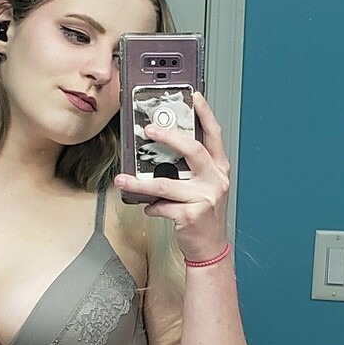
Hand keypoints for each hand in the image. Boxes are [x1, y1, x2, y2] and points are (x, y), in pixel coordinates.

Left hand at [114, 90, 230, 260]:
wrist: (210, 247)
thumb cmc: (204, 214)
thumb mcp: (205, 187)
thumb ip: (191, 168)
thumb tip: (161, 150)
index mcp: (219, 169)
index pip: (214, 135)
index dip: (205, 114)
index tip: (195, 97)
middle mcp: (215, 180)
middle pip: (192, 149)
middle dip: (168, 136)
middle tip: (148, 130)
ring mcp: (205, 198)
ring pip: (167, 183)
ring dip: (141, 182)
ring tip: (124, 178)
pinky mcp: (192, 215)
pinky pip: (162, 206)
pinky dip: (150, 207)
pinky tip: (148, 207)